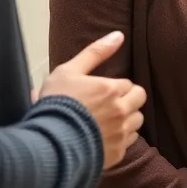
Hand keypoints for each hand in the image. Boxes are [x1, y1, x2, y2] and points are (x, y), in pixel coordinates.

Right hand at [38, 31, 147, 169]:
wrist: (47, 145)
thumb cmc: (56, 104)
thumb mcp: (69, 71)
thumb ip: (95, 52)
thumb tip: (118, 35)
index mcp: (111, 89)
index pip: (127, 83)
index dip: (114, 87)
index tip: (100, 92)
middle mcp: (121, 111)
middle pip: (139, 99)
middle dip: (127, 99)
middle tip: (109, 104)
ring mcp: (120, 133)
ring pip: (137, 121)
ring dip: (127, 119)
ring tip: (108, 121)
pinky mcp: (117, 153)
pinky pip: (130, 142)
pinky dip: (121, 139)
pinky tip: (104, 137)